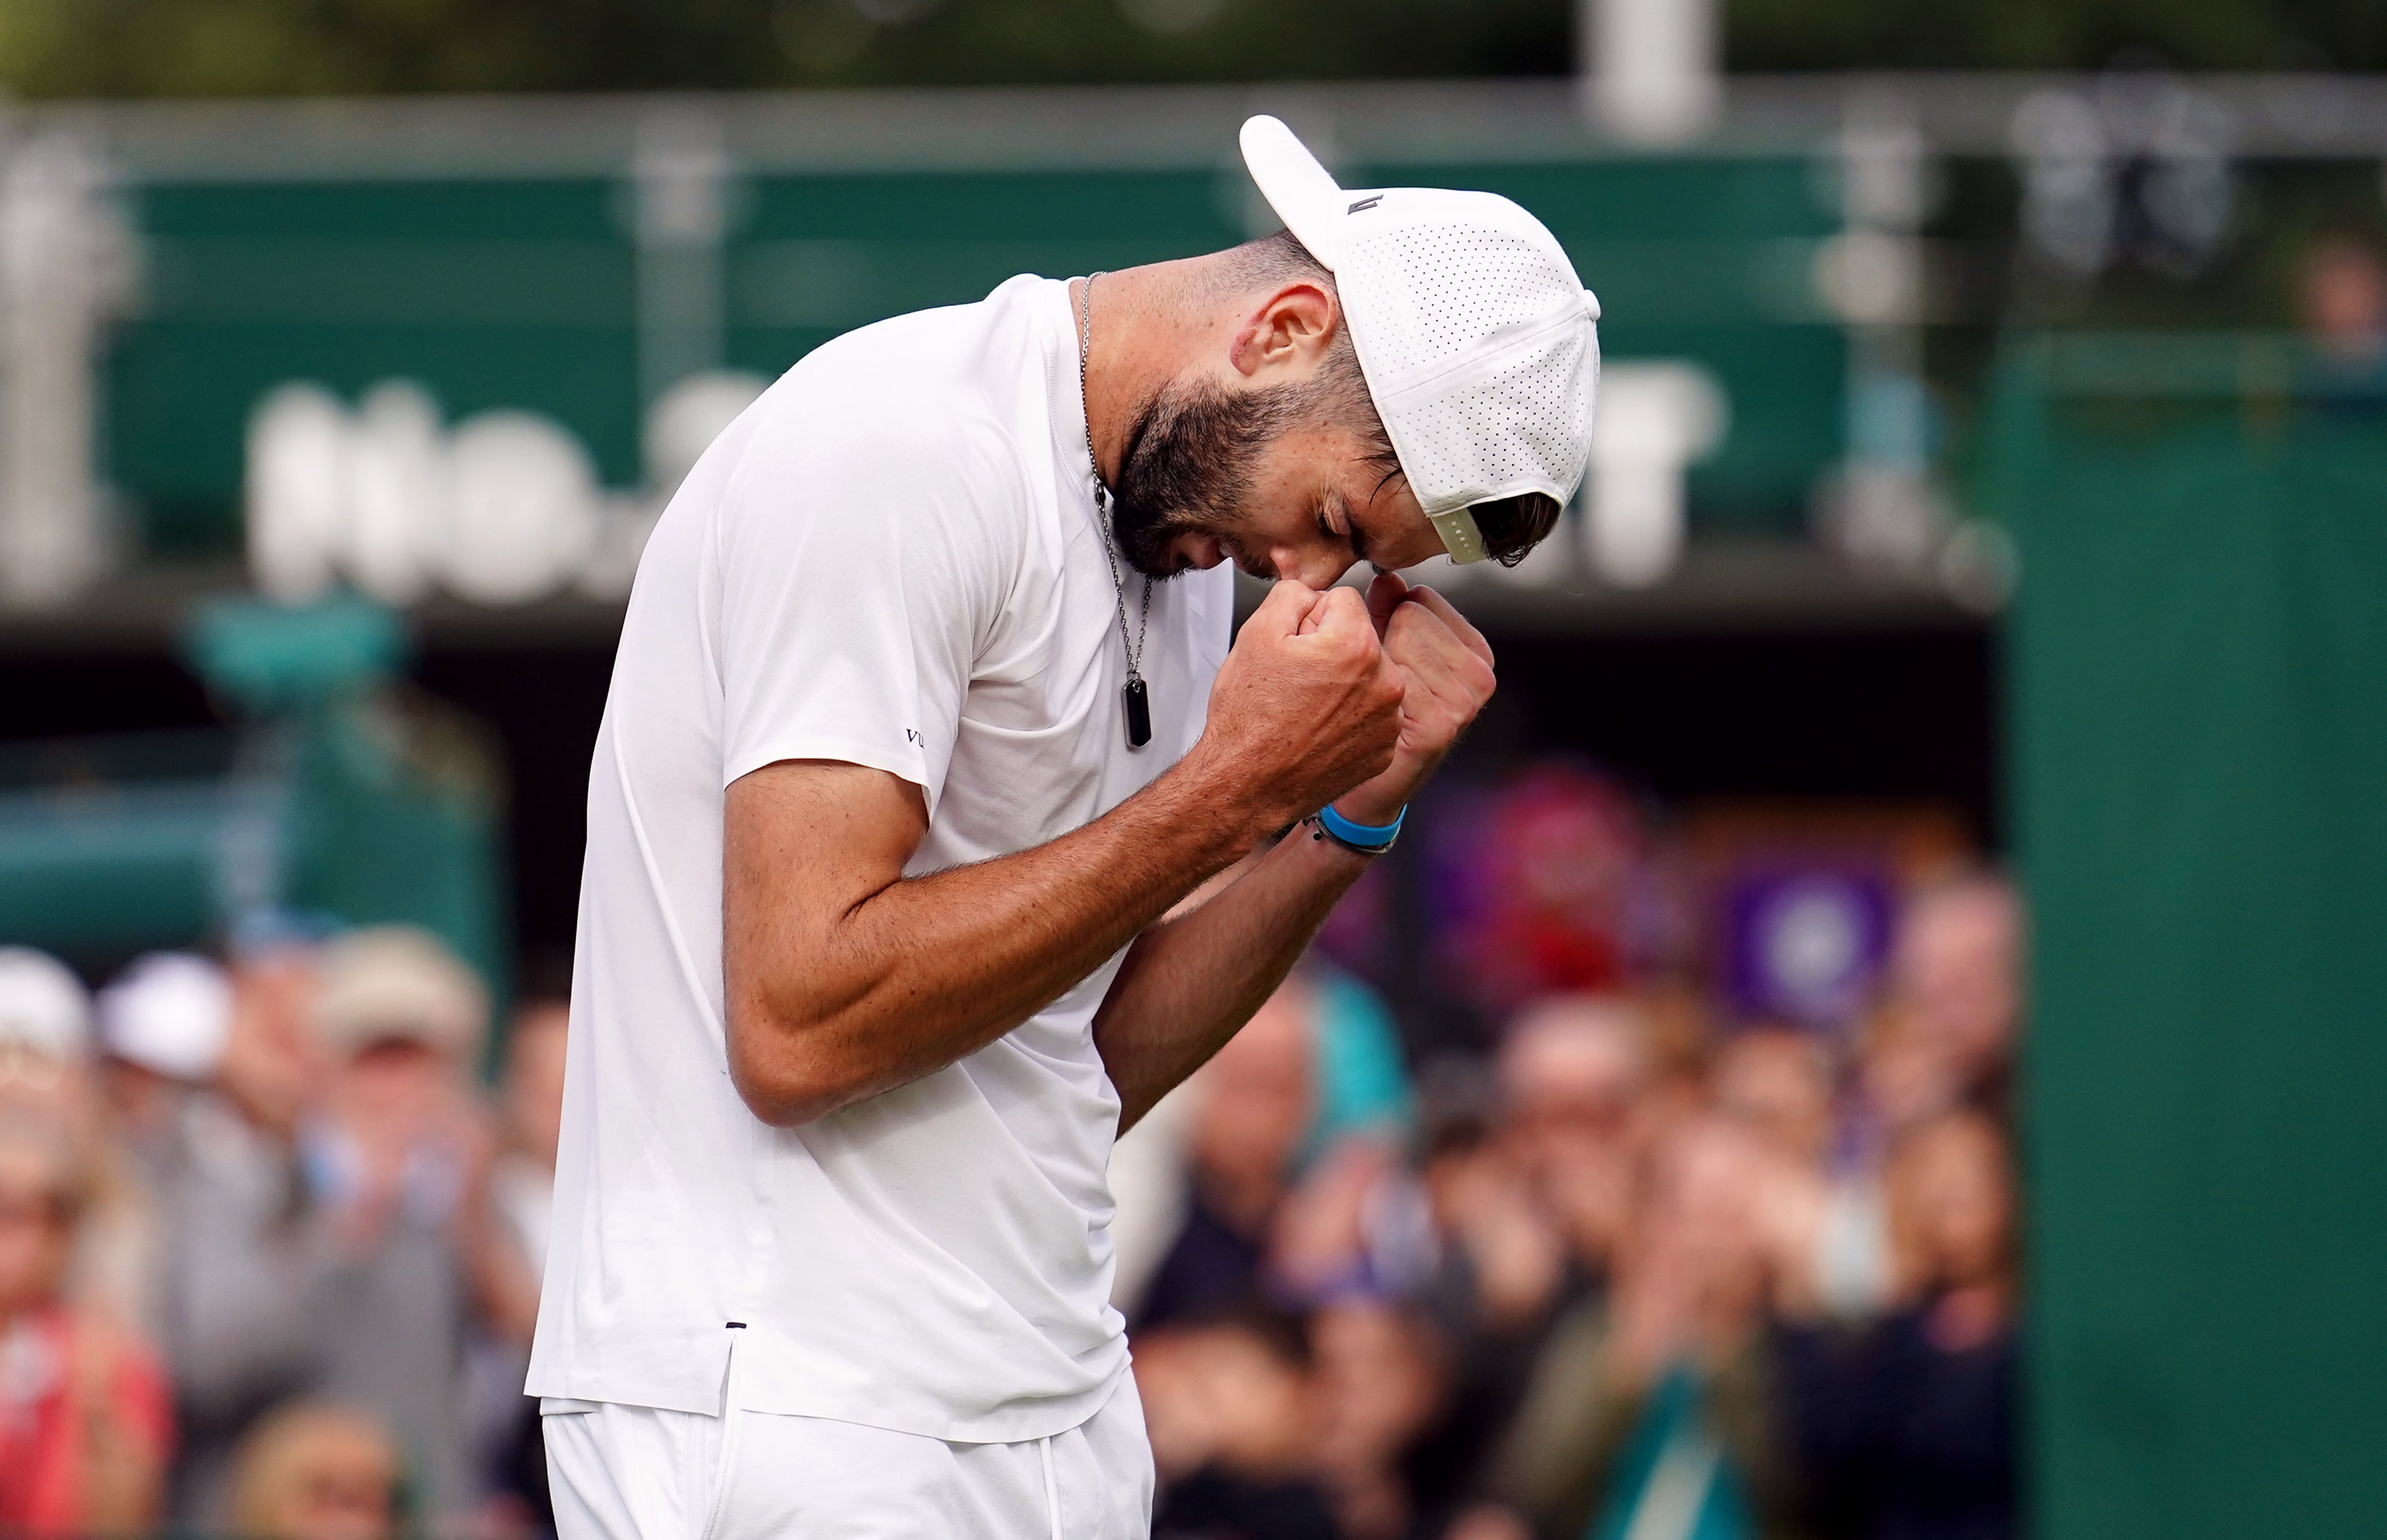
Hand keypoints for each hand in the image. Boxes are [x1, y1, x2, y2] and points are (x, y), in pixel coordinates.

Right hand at [1193, 579, 1402, 837]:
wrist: (1246, 785)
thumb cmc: (1248, 719)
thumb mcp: (1256, 633)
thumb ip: (1293, 593)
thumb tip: (1314, 590)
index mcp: (1357, 646)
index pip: (1344, 600)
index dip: (1310, 618)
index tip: (1294, 646)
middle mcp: (1385, 683)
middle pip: (1361, 638)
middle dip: (1332, 649)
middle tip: (1297, 680)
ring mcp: (1388, 721)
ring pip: (1369, 676)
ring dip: (1345, 683)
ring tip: (1306, 707)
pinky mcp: (1384, 749)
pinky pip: (1373, 714)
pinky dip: (1351, 717)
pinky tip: (1319, 729)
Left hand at [1330, 573, 1496, 825]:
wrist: (1368, 786)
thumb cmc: (1376, 712)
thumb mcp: (1388, 651)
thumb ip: (1390, 610)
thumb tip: (1387, 576)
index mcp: (1475, 650)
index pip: (1418, 597)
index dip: (1386, 620)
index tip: (1384, 654)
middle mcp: (1479, 674)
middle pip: (1409, 615)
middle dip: (1380, 640)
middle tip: (1375, 681)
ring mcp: (1464, 702)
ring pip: (1397, 643)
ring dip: (1372, 666)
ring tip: (1374, 699)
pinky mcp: (1440, 726)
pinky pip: (1391, 676)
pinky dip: (1370, 691)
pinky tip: (1375, 716)